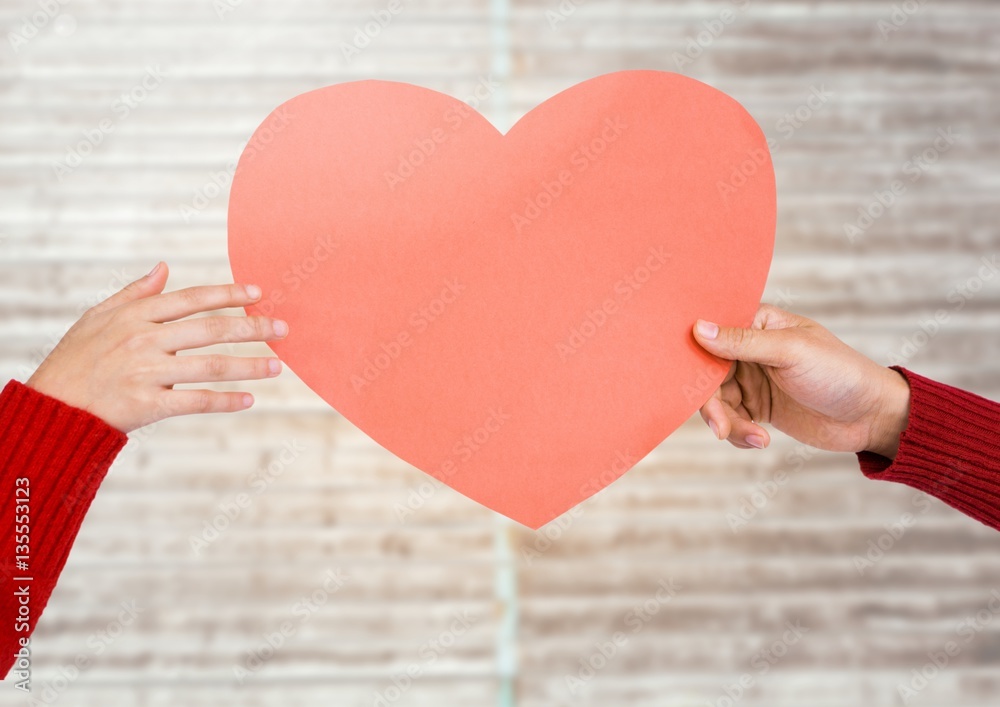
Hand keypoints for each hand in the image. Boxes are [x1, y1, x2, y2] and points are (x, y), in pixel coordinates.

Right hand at [26, 262, 287, 432]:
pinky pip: (197, 400)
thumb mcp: (98, 317)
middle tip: (282, 328)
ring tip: (277, 366)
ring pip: (212, 365)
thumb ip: (135, 293)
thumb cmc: (76, 360)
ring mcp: (148, 372)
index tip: (258, 292)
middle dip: (252, 327)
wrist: (54, 407)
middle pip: (211, 330)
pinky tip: (249, 399)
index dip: (228, 294)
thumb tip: (165, 267)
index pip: (192, 299)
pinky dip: (226, 400)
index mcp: (135, 315)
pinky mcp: (149, 404)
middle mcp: (145, 340)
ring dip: (249, 366)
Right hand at [692, 304, 910, 457]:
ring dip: (729, 424)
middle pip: (708, 375)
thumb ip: (743, 341)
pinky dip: (739, 434)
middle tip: (721, 428)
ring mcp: (752, 379)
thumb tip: (698, 328)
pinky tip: (762, 440)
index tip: (689, 384)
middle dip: (712, 404)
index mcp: (757, 324)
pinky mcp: (758, 406)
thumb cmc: (839, 372)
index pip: (711, 335)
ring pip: (717, 402)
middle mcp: (749, 349)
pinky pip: (731, 420)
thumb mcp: (790, 352)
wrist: (870, 416)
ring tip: (756, 438)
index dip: (695, 358)